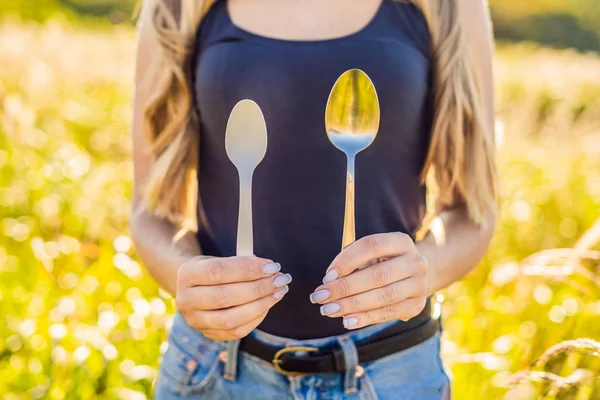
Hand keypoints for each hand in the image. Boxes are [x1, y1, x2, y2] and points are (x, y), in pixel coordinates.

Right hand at [176, 256, 290, 340]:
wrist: (195, 288)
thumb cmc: (214, 270)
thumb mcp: (220, 259)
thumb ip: (241, 263)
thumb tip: (270, 269)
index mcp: (187, 274)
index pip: (218, 271)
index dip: (247, 269)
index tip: (272, 266)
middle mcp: (186, 299)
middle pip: (224, 297)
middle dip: (258, 288)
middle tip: (281, 280)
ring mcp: (195, 320)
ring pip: (230, 319)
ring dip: (260, 305)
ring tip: (279, 292)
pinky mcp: (208, 334)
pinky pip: (236, 331)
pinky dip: (256, 318)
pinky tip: (268, 304)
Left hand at [310, 233, 428, 329]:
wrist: (416, 276)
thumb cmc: (384, 262)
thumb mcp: (372, 254)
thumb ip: (352, 261)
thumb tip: (329, 280)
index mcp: (401, 241)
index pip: (371, 245)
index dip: (347, 260)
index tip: (326, 276)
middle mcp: (415, 262)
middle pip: (377, 275)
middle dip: (345, 287)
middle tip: (320, 296)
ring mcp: (419, 285)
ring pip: (383, 296)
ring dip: (352, 305)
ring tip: (329, 310)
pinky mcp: (416, 305)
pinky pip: (389, 313)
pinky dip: (366, 318)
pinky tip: (347, 320)